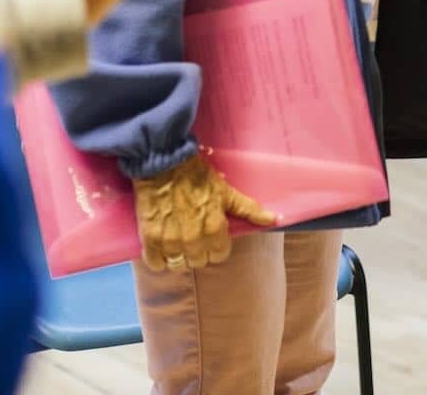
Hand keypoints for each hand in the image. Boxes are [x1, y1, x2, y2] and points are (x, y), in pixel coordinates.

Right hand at [133, 153, 277, 272]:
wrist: (163, 163)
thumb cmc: (197, 175)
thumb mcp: (227, 191)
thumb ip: (249, 210)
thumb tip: (276, 219)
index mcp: (215, 229)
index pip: (220, 255)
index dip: (216, 244)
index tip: (210, 233)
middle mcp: (194, 240)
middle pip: (199, 261)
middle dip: (198, 249)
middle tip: (192, 232)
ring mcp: (170, 242)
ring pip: (179, 264)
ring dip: (179, 254)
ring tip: (176, 237)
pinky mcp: (150, 239)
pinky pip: (156, 263)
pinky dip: (158, 257)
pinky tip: (161, 244)